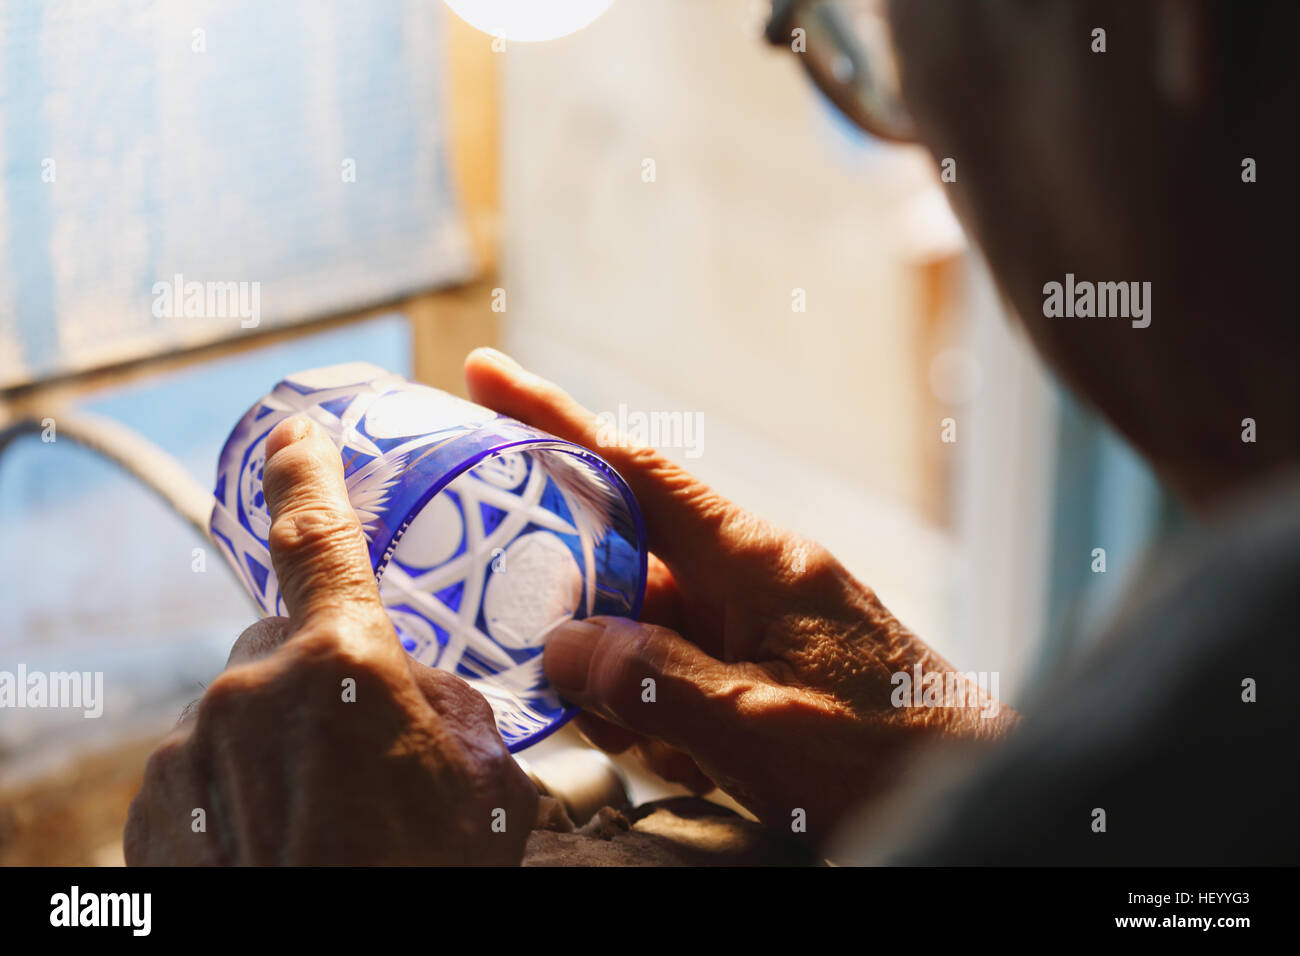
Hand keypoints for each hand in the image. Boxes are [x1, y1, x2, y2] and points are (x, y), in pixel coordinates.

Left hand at [124, 416, 536, 864]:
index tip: (294, 429)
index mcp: (340, 663)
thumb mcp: (485, 782)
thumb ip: (448, 709)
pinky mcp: (151, 813)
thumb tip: (422, 695)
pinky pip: (203, 771)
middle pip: (280, 645)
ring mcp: (190, 753)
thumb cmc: (425, 873)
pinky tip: (281, 841)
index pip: (318, 539)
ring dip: (280, 746)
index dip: (308, 475)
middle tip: (365, 748)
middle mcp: (248, 692)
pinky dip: (237, 793)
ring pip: (241, 715)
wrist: (328, 948)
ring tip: (329, 820)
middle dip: (318, 676)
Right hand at [464, 348, 1015, 839]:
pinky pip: (680, 671)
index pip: (637, 470)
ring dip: (624, 690)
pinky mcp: (766, 665)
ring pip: (644, 629)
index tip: (485, 375)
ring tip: (667, 750)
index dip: (554, 421)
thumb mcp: (761, 725)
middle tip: (549, 667)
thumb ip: (655, 681)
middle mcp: (752, 575)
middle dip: (575, 613)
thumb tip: (561, 643)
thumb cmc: (889, 758)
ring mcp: (759, 622)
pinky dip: (662, 716)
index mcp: (756, 558)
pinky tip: (695, 765)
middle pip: (625, 559)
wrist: (975, 793)